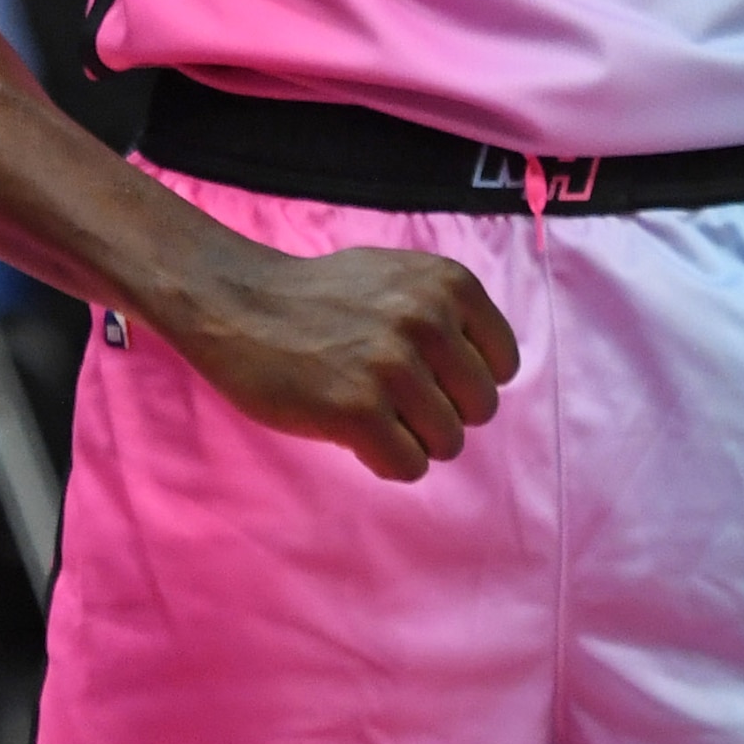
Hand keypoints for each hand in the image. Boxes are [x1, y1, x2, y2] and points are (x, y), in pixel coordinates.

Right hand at [166, 242, 520, 483]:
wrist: (239, 305)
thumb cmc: (321, 297)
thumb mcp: (400, 277)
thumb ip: (449, 312)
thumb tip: (493, 370)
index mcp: (449, 285)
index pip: (504, 364)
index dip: (467, 380)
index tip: (430, 378)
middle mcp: (429, 320)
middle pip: (480, 409)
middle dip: (442, 414)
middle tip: (397, 402)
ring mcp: (393, 367)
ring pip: (448, 442)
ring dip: (413, 441)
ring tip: (374, 417)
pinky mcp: (358, 411)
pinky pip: (409, 465)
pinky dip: (386, 462)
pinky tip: (357, 437)